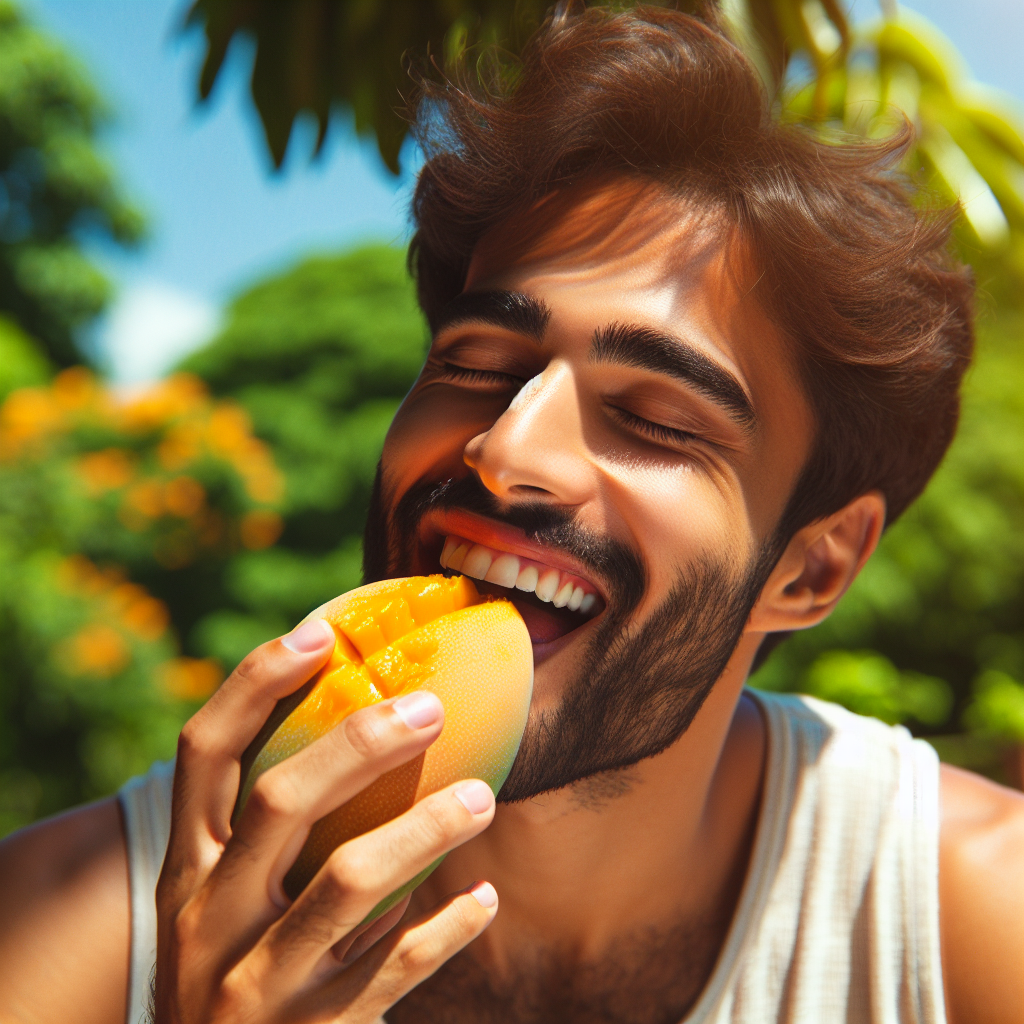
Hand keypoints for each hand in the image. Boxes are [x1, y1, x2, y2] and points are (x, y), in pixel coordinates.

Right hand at [153, 618, 497, 1022]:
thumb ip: (262, 835)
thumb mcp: (220, 907)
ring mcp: (257, 985)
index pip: (202, 752)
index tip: (319, 633)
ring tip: (483, 796)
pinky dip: (448, 926)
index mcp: (184, 871)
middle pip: (279, 802)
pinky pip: (397, 968)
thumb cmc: (230, 975)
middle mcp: (207, 921)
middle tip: (432, 708)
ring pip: (350, 883)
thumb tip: (360, 728)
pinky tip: (484, 897)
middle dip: (359, 744)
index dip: (253, 682)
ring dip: (426, 830)